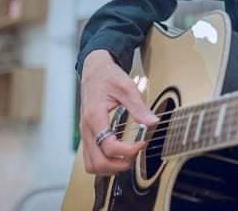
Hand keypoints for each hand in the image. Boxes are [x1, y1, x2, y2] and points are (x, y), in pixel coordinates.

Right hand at [79, 50, 158, 174]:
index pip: (108, 146)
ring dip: (110, 167)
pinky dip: (104, 162)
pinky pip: (90, 158)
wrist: (94, 70)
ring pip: (91, 165)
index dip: (128, 150)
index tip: (142, 143)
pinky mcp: (87, 135)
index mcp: (95, 116)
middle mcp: (86, 128)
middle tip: (136, 153)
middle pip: (97, 162)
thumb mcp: (127, 87)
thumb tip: (153, 122)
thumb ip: (139, 107)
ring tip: (128, 156)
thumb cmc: (108, 77)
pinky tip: (119, 155)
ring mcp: (84, 133)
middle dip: (119, 164)